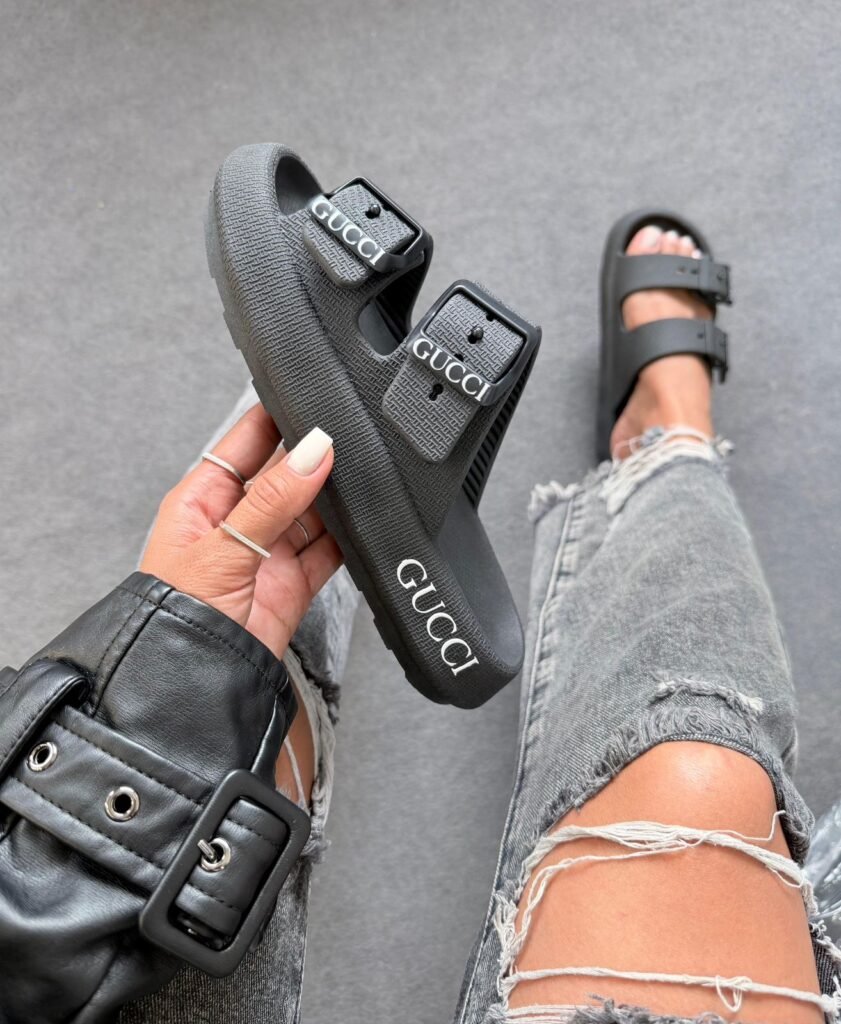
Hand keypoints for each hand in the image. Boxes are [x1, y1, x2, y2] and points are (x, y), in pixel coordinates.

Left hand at [141, 404, 341, 658]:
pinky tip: (362, 520)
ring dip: (334, 497)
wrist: (195, 682)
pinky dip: (347, 537)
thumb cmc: (177, 615)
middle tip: (348, 437)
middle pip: (285, 473)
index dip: (276, 418)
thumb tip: (315, 451)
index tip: (311, 396)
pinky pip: (328, 549)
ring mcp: (267, 551)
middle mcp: (238, 520)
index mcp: (204, 498)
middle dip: (314, 457)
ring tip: (361, 475)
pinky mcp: (294, 582)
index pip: (245, 442)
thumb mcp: (223, 547)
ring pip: (311, 509)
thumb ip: (274, 499)